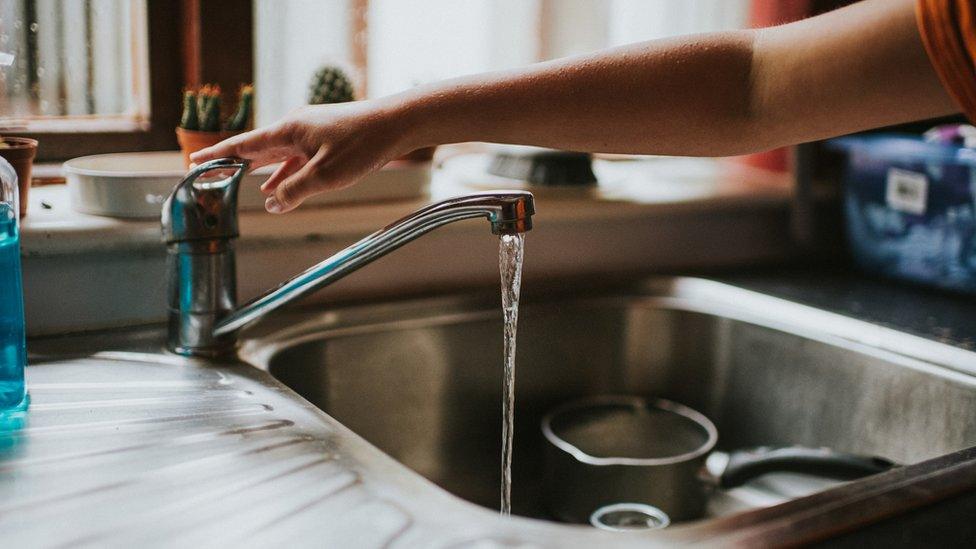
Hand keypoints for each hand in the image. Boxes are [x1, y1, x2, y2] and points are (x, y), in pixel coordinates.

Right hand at [190, 100, 410, 212]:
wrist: (395, 124)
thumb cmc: (362, 145)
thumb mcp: (325, 175)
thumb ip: (295, 190)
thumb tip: (272, 204)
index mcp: (287, 131)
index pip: (242, 145)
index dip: (217, 155)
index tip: (194, 162)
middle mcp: (294, 128)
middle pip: (255, 148)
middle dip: (232, 163)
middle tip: (208, 174)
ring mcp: (309, 133)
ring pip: (276, 155)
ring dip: (258, 171)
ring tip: (237, 185)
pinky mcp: (324, 139)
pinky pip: (295, 158)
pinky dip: (283, 173)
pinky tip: (277, 187)